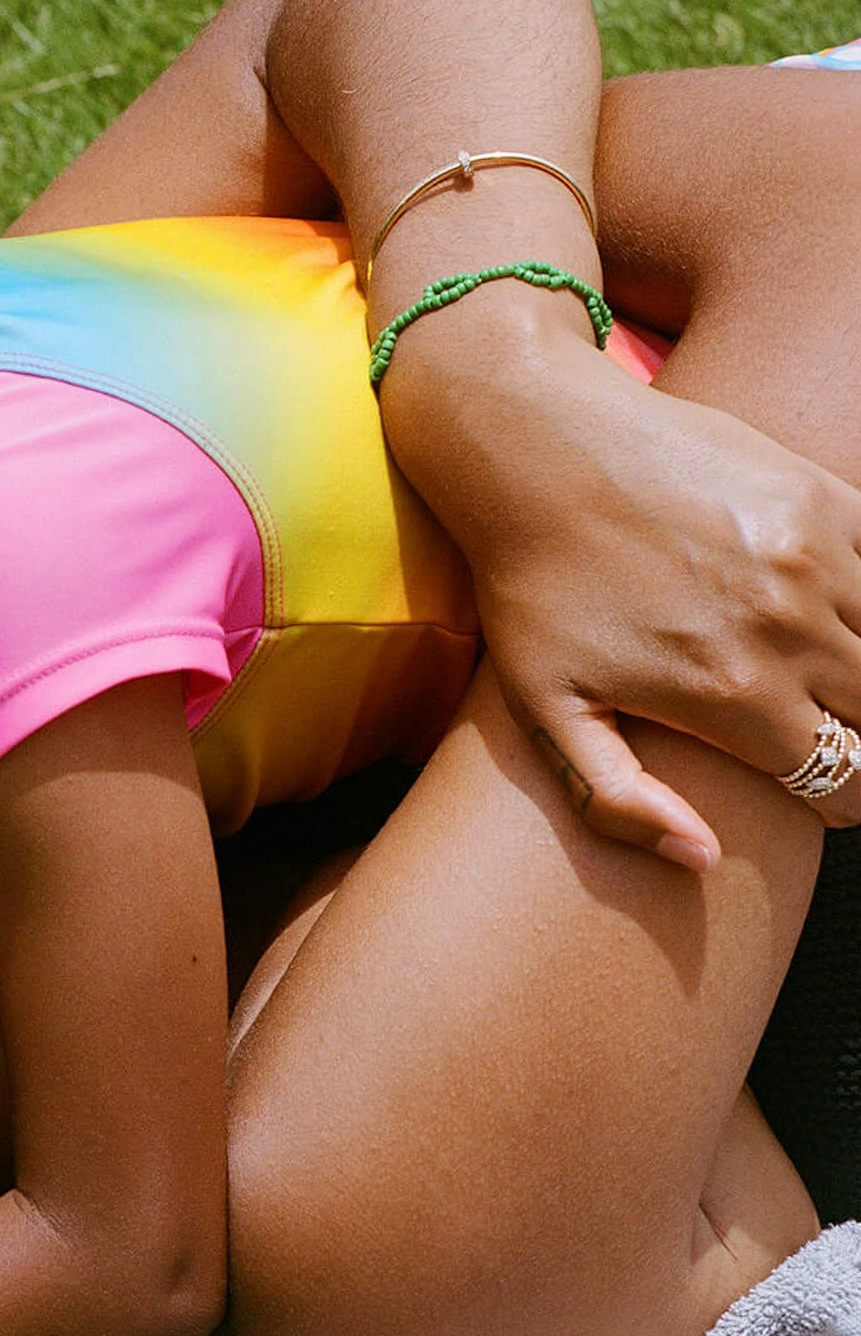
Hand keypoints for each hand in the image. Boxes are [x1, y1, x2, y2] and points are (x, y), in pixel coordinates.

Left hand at [386, 332, 860, 869]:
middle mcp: (790, 630)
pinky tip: (831, 611)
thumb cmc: (532, 586)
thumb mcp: (542, 706)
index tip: (824, 793)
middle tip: (827, 732)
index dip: (841, 799)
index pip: (844, 780)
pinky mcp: (826, 498)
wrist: (540, 449)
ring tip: (830, 677)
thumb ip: (614, 797)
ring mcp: (818, 559)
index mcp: (730, 694)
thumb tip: (703, 859)